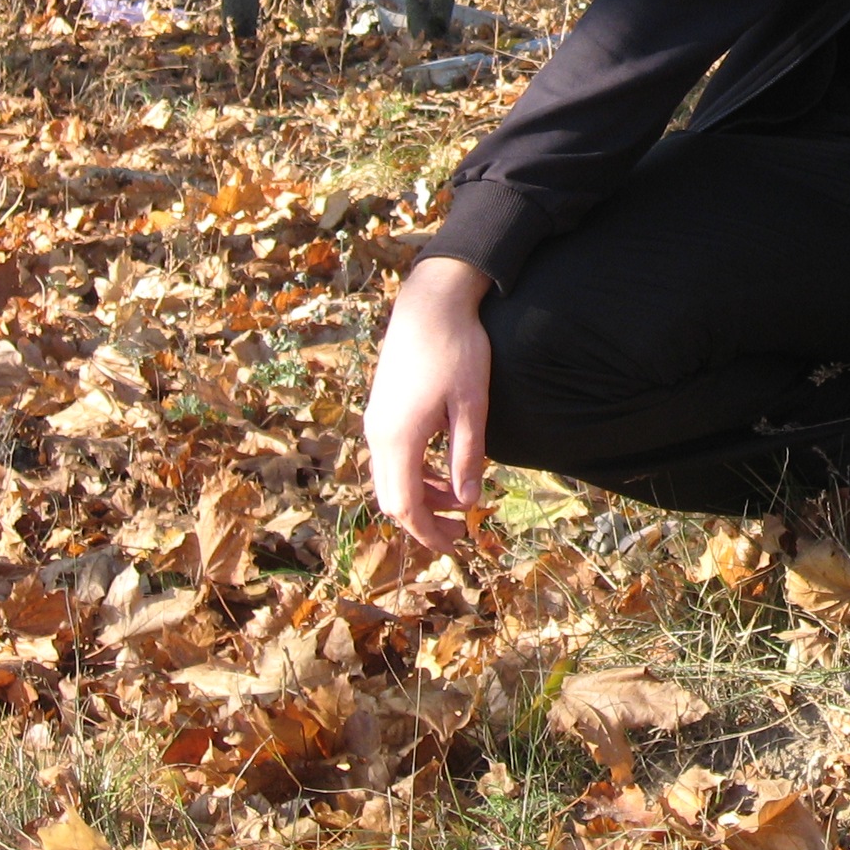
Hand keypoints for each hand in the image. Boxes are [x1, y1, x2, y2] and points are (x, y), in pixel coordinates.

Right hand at [365, 255, 494, 551]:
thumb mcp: (472, 406)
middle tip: (460, 532)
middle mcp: (378, 433)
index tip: (454, 546)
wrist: (430, 302)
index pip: (405, 505)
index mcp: (399, 438)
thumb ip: (467, 456)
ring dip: (423, 494)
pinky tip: (444, 468)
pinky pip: (393, 455)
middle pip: (393, 496)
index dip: (428, 532)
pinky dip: (416, 472)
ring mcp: (376, 420)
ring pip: (392, 476)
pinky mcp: (382, 408)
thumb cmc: (457, 350)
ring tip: (460, 499)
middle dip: (425, 520)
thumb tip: (467, 503)